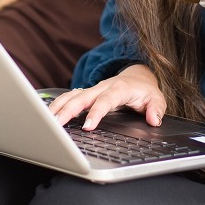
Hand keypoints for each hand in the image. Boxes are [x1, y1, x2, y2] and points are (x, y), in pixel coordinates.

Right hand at [47, 64, 165, 130]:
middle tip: (56, 124)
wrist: (138, 77)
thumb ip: (156, 109)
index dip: (95, 113)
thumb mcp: (157, 98)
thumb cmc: (145, 91)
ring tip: (48, 120)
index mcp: (119, 89)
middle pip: (81, 97)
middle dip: (68, 110)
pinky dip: (59, 104)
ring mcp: (93, 90)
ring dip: (59, 106)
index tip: (87, 126)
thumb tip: (153, 120)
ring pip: (72, 96)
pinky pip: (70, 97)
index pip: (105, 101)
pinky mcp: (87, 94)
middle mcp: (102, 87)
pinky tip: (50, 114)